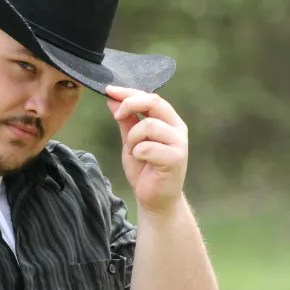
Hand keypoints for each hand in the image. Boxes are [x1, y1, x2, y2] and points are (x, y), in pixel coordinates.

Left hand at [105, 85, 188, 214]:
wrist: (154, 199)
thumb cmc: (145, 169)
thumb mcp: (130, 141)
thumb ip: (125, 121)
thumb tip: (112, 99)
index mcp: (168, 120)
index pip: (150, 97)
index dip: (129, 92)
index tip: (109, 90)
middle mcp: (177, 128)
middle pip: (154, 102)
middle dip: (130, 104)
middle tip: (116, 115)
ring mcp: (179, 143)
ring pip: (149, 125)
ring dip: (133, 138)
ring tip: (135, 151)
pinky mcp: (176, 158)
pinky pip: (148, 147)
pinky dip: (138, 153)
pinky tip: (142, 162)